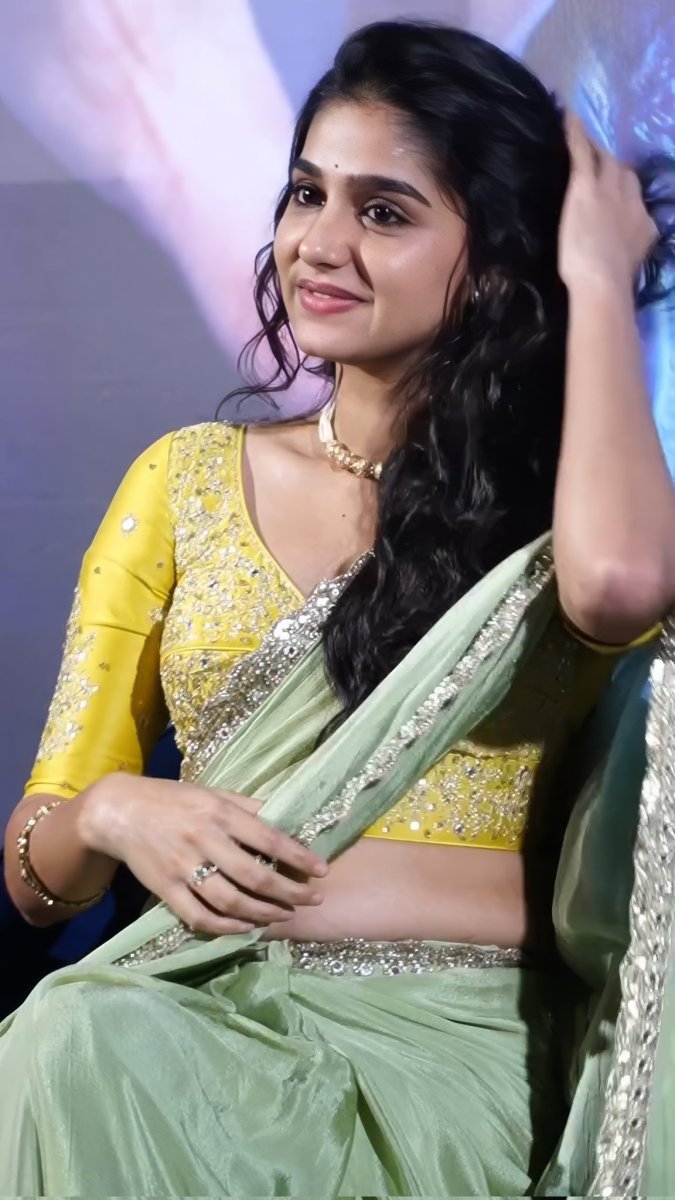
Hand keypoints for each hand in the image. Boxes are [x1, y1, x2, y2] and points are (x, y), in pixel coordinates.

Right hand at [80, 773, 328, 934]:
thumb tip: (286, 818)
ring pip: (230, 901)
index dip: (298, 856)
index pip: (268, 837)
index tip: (321, 870)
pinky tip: (245, 928)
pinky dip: (226, 928)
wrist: (119, 811)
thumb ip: (247, 808)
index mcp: (218, 813)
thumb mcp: (212, 793)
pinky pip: (200, 917)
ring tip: (284, 915)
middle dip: (289, 892)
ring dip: (263, 914)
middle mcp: (204, 840)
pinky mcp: (166, 890)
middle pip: (254, 875)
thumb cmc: (172, 799)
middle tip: (312, 899)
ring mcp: (183, 868)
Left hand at [558, 112, 657, 292]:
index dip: (628, 187)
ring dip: (599, 138)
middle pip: (626, 171)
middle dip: (619, 157)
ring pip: (607, 156)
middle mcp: (630, 199)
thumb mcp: (633, 260)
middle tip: (611, 139)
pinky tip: (571, 116)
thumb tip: (634, 242)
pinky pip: (582, 154)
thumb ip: (634, 244)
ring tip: (593, 116)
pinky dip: (577, 134)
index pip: (636, 196)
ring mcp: (608, 190)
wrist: (604, 280)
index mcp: (642, 222)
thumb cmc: (612, 282)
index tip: (624, 181)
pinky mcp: (585, 187)